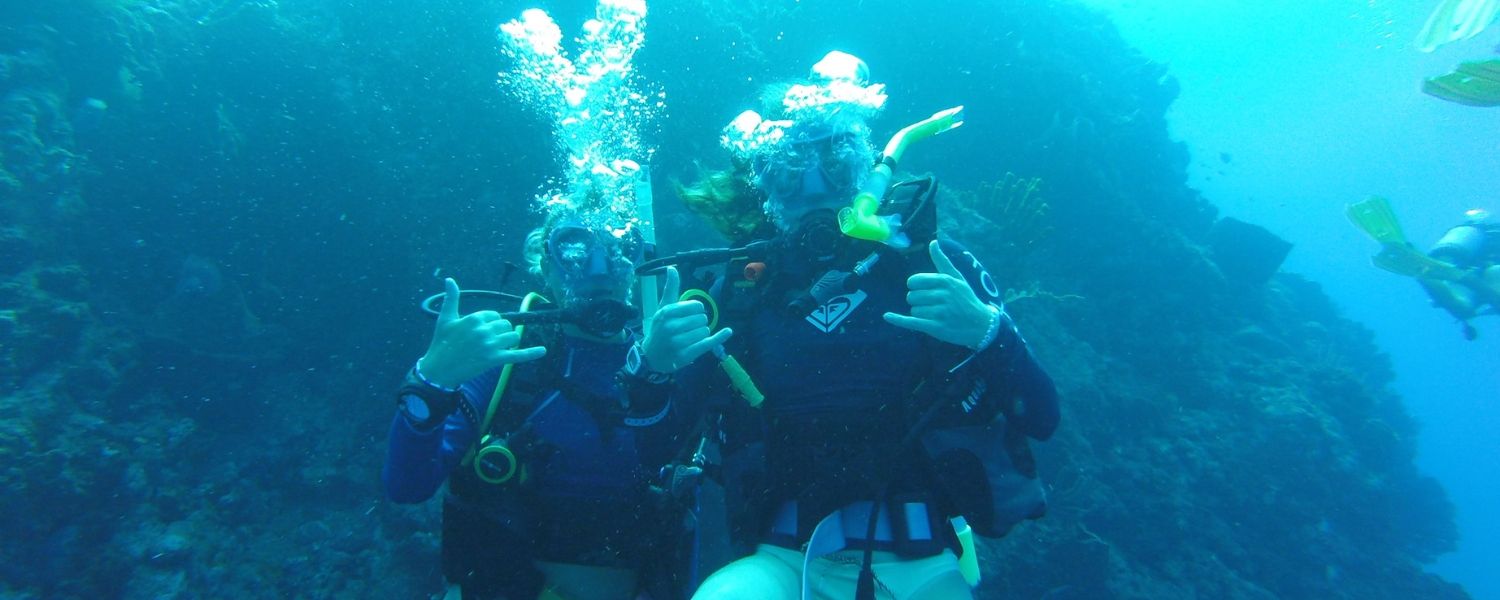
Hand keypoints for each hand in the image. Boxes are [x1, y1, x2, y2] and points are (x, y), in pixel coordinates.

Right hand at [418, 278, 545, 387]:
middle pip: (506, 325)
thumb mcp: (445, 319)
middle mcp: (484, 331)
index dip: (489, 323)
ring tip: (496, 347)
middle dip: (499, 332)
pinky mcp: (494, 360)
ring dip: (509, 341)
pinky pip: (517, 355)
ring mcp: (490, 346)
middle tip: (484, 342)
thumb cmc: (441, 343)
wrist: (438, 370)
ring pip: (513, 337)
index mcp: (474, 318)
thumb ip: (452, 298)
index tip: (478, 332)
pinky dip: (531, 353)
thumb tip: (450, 279)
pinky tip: (543, 351)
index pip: (494, 315)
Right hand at [640, 267, 732, 372]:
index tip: (689, 315)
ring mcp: (678, 342)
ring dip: (702, 333)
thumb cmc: (659, 328)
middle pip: (702, 319)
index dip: (697, 310)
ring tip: (689, 337)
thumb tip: (672, 267)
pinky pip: (707, 343)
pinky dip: (720, 337)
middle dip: (699, 322)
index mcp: (667, 312)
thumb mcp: (662, 307)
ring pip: (705, 331)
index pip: (696, 306)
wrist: (651, 355)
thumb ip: (670, 288)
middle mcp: (671, 327)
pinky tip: (728, 332)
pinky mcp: (686, 355)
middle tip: (687, 328)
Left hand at [883, 241, 998, 348]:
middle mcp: (942, 295)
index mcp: (945, 281)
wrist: (981, 325)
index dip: (915, 287)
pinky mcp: (936, 327)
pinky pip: (911, 322)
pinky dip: (898, 320)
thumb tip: (933, 242)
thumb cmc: (967, 299)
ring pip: (913, 310)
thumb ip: (942, 261)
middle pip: (912, 296)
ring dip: (921, 314)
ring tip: (936, 315)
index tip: (924, 291)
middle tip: (933, 306)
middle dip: (918, 301)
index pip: (914, 281)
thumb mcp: (957, 278)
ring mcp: (939, 312)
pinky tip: (887, 316)